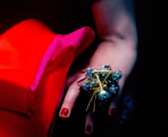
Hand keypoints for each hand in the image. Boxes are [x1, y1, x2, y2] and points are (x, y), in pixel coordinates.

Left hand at [58, 0, 137, 133]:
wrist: (117, 39)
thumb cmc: (99, 51)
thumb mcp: (83, 60)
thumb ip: (73, 71)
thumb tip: (60, 80)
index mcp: (79, 70)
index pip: (65, 84)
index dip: (58, 95)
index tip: (49, 107)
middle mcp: (89, 75)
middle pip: (76, 90)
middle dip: (69, 103)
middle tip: (63, 115)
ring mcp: (103, 77)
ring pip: (95, 98)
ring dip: (91, 114)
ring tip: (87, 130)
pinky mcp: (118, 78)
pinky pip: (114, 93)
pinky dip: (111, 103)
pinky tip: (109, 113)